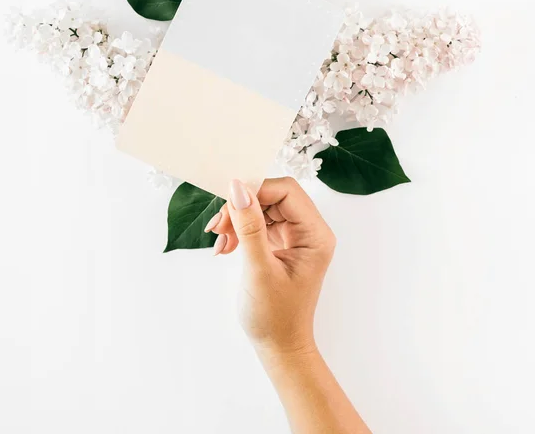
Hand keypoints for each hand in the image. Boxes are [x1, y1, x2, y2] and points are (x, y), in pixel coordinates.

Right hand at [205, 177, 335, 354]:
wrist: (278, 346)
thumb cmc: (275, 316)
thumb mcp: (259, 269)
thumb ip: (249, 226)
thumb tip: (237, 188)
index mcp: (316, 235)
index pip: (287, 192)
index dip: (256, 190)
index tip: (228, 200)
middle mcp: (310, 231)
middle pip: (273, 197)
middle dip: (243, 207)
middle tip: (218, 226)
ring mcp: (296, 237)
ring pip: (263, 209)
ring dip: (237, 219)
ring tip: (220, 240)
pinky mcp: (281, 244)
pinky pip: (259, 223)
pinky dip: (239, 230)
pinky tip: (225, 246)